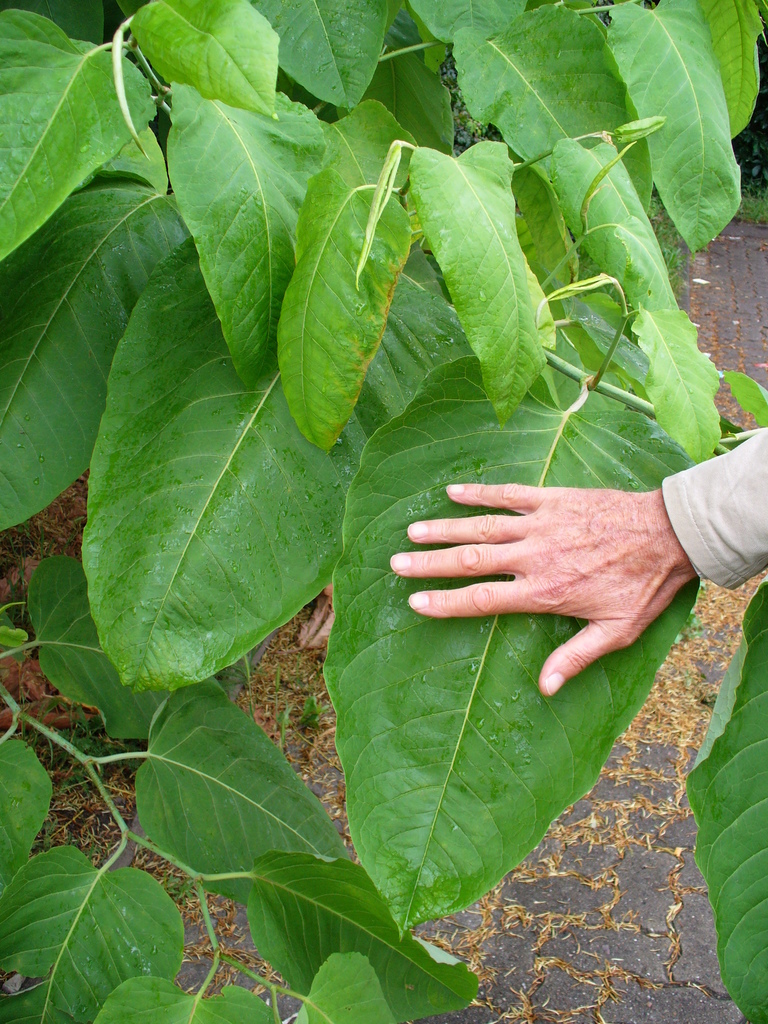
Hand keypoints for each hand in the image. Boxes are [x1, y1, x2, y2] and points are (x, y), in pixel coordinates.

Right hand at [390, 483, 696, 696]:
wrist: (669, 533)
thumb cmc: (643, 586)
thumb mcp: (615, 632)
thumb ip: (574, 658)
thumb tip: (544, 689)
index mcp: (544, 592)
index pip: (482, 599)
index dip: (445, 601)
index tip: (415, 601)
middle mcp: (534, 557)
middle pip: (471, 559)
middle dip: (430, 563)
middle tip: (396, 563)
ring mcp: (541, 524)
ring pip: (483, 525)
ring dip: (445, 528)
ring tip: (413, 530)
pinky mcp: (552, 498)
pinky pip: (508, 493)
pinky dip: (479, 492)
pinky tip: (452, 491)